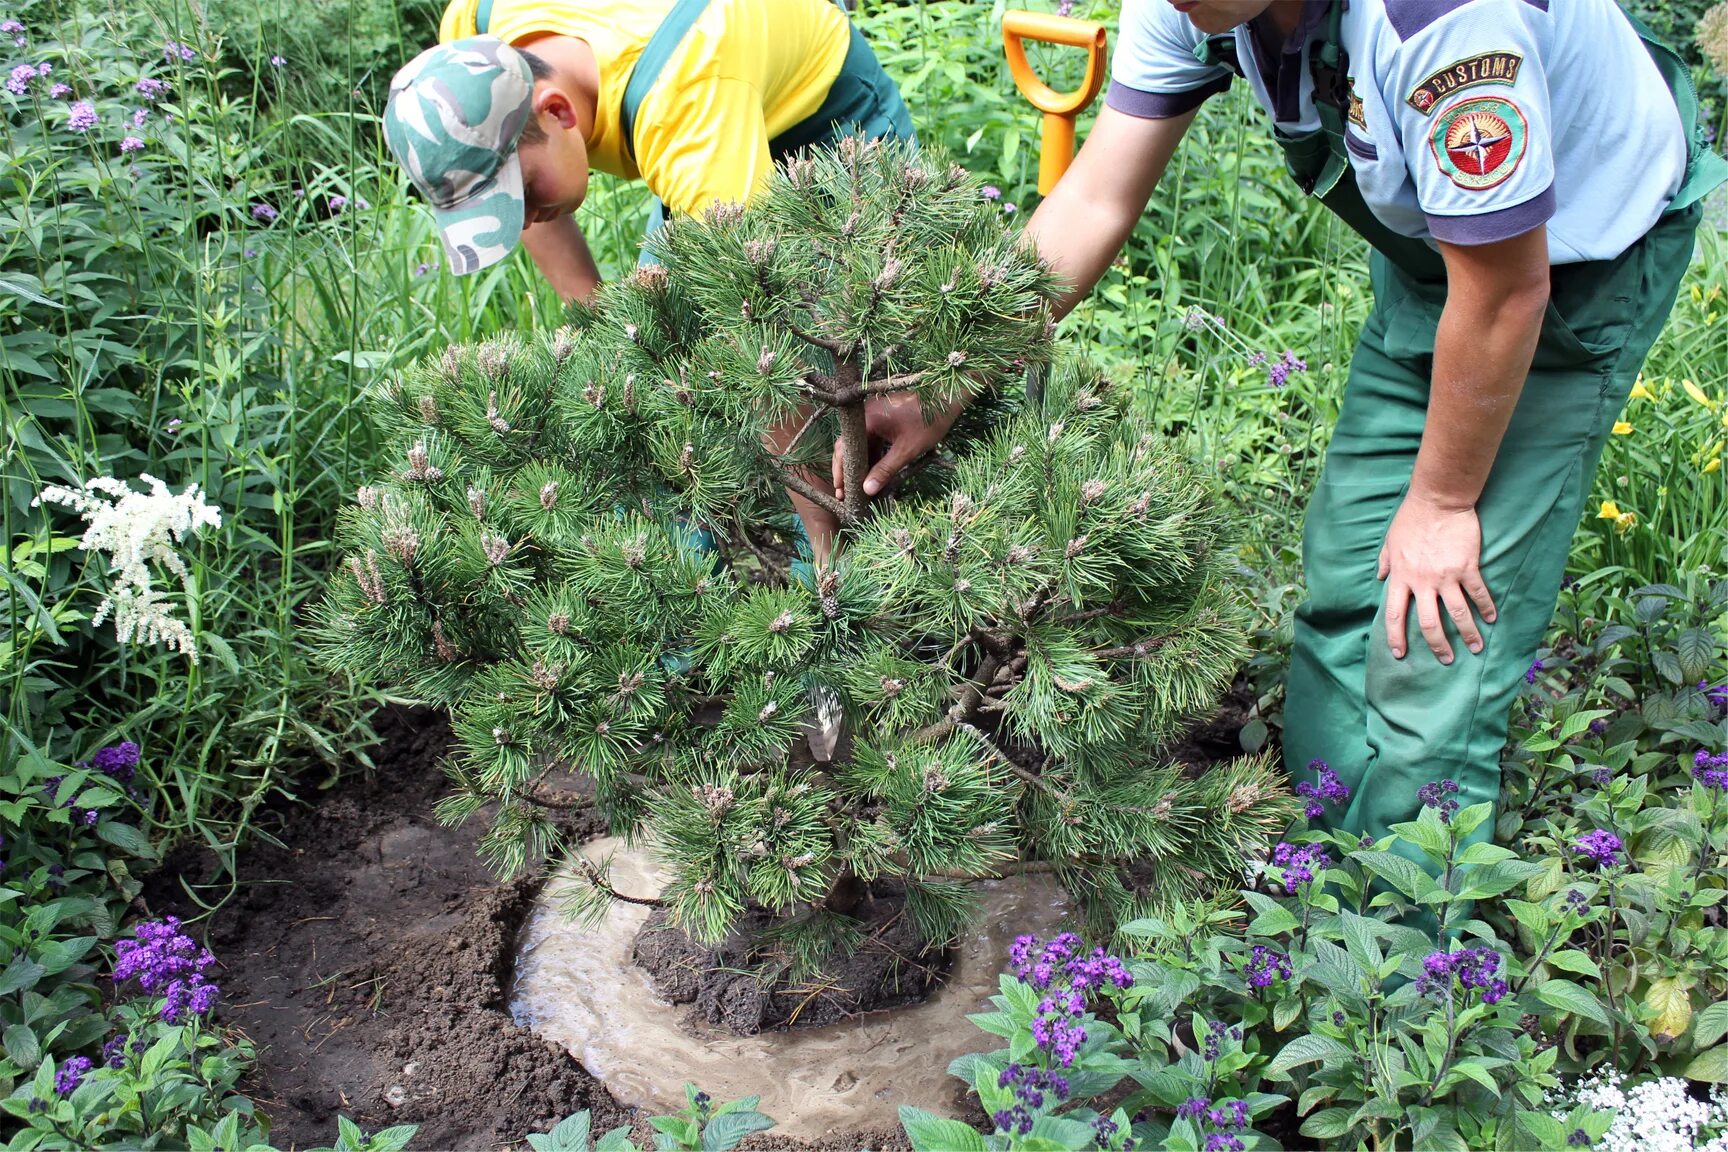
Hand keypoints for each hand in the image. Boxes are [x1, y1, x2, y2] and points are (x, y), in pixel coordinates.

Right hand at [831, 391, 968, 501]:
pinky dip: (872, 456)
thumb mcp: (906, 450)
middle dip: (848, 471)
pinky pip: (872, 440)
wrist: (946, 398)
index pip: (843, 449)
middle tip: (844, 494)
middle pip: (849, 447)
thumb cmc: (928, 422)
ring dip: (860, 465)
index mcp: (866, 420)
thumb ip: (885, 470)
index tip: (839, 491)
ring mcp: (874, 415)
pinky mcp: (883, 418)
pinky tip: (872, 473)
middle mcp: (865, 415)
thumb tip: (867, 489)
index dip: (840, 471)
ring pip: (861, 445)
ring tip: (858, 488)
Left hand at [1377, 493, 1496, 663]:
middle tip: (1446, 660)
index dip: (1396, 637)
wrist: (1438, 500)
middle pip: (1429, 623)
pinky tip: (1492, 618)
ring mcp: (1446, 576)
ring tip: (1477, 648)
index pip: (1395, 615)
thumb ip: (1386, 562)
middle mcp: (1422, 582)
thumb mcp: (1391, 541)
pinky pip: (1478, 593)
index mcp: (1401, 577)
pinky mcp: (1467, 567)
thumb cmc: (1411, 518)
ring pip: (1458, 614)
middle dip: (1438, 646)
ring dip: (1468, 634)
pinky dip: (1486, 607)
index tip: (1400, 654)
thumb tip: (1380, 577)